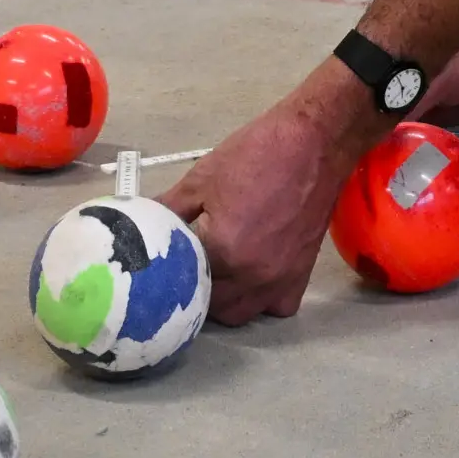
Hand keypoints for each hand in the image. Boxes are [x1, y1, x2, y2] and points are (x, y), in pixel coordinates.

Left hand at [159, 67, 371, 323]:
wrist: (316, 144)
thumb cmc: (258, 154)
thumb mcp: (202, 178)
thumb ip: (169, 207)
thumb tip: (142, 222)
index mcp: (224, 250)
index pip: (184, 278)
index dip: (169, 270)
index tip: (162, 261)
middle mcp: (252, 275)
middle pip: (210, 305)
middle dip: (194, 291)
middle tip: (185, 268)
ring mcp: (279, 279)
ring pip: (241, 313)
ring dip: (224, 301)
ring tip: (214, 276)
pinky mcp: (301, 275)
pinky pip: (276, 306)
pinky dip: (261, 301)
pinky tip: (251, 278)